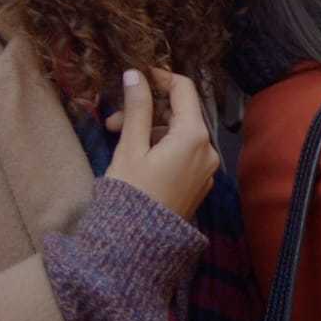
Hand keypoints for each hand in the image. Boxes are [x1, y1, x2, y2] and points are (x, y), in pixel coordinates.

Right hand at [104, 69, 219, 218]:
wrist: (138, 246)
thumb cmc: (131, 194)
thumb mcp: (130, 147)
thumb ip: (136, 108)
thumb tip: (135, 74)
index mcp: (194, 136)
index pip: (184, 90)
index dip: (161, 78)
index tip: (137, 75)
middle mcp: (208, 150)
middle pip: (180, 113)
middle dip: (146, 110)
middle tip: (112, 120)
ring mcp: (206, 168)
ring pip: (179, 134)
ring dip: (149, 129)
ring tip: (116, 138)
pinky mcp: (198, 182)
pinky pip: (182, 153)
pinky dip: (161, 146)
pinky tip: (135, 154)